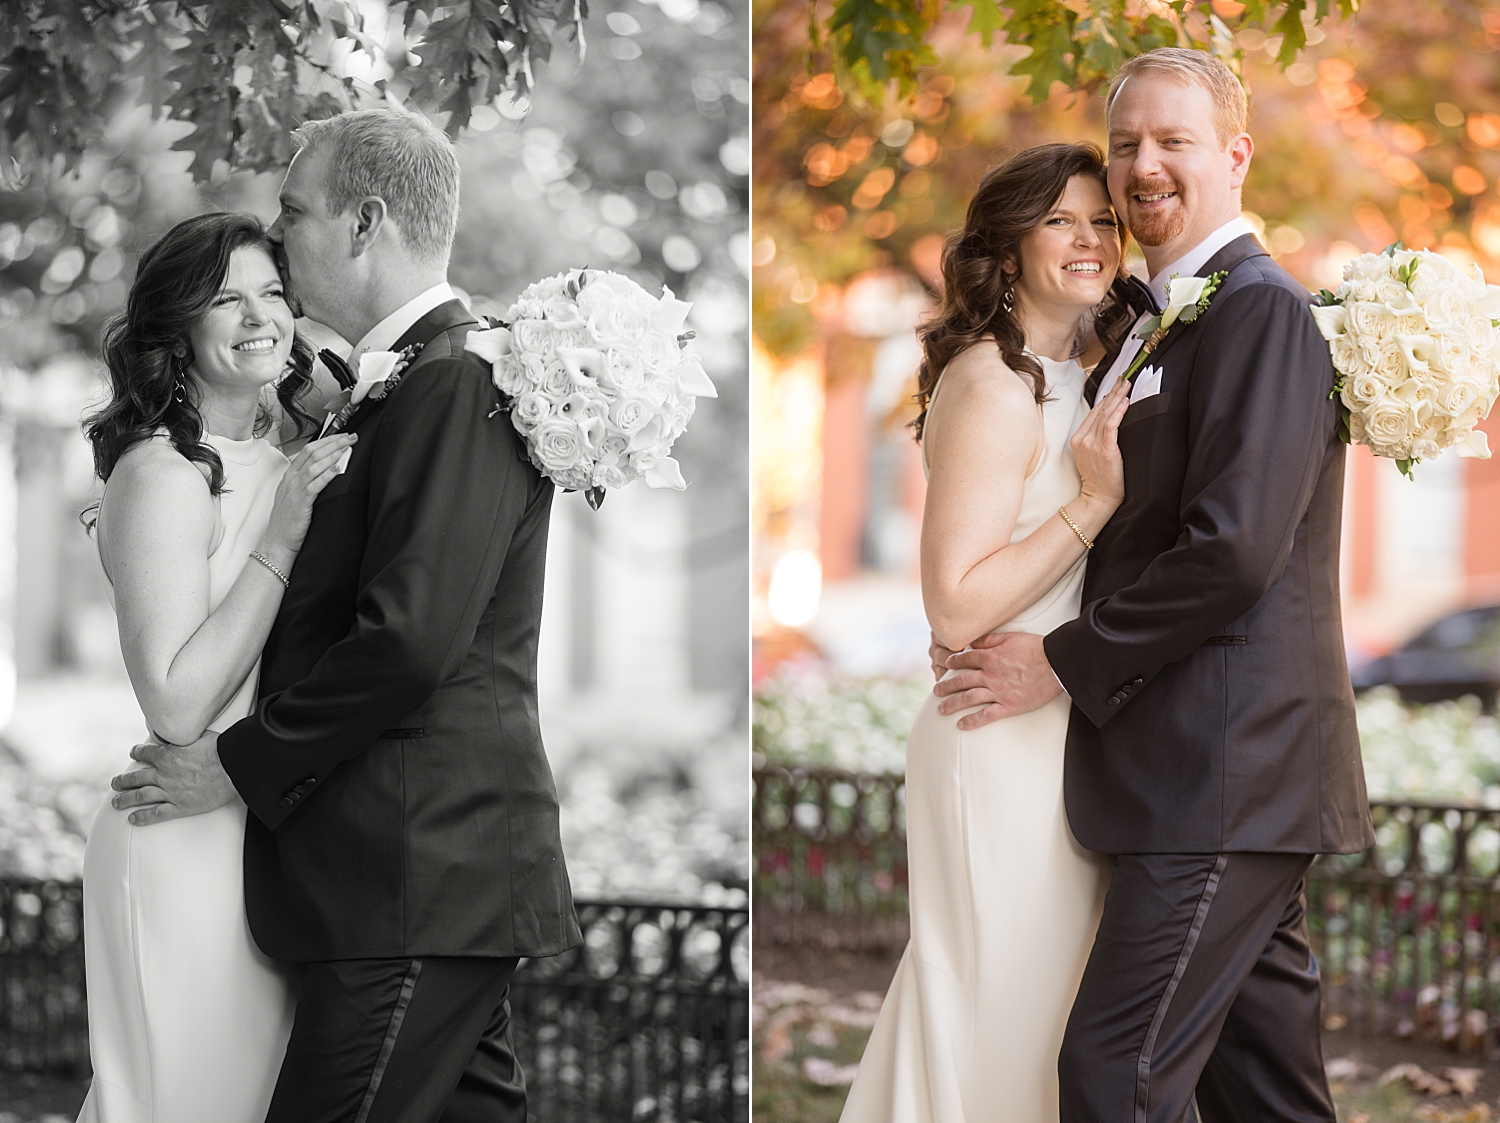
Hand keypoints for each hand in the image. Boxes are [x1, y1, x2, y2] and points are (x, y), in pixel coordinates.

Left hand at [110, 731, 236, 825]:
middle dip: (123, 781)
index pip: (145, 753)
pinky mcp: (181, 806)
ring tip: (116, 802)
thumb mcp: (200, 734)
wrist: (235, 767)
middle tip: (115, 783)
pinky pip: (157, 813)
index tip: (133, 753)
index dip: (137, 752)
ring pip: (141, 796)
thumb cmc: (221, 749)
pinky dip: (143, 816)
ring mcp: (171, 792)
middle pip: (137, 778)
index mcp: (167, 755)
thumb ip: (186, 735)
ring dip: (126, 799)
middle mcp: (164, 774)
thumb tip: (182, 728)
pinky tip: (132, 819)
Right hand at [261, 433, 358, 556]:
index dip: (326, 441)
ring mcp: (295, 490)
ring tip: (348, 447)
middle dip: (334, 442)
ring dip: (333, 454)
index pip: (308, 450)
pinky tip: (337, 468)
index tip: (342, 436)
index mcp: (290, 476)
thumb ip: (307, 482)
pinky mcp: (301, 503)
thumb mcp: (294, 496)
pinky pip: (314, 485)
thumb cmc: (288, 522)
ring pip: (315, 465)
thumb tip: (327, 471)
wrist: (277, 542)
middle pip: (314, 453)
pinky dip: (326, 475)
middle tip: (351, 437)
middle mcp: (292, 480)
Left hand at [932, 631, 1063, 729]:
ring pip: (968, 698)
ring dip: (952, 704)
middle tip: (936, 690)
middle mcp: (990, 675)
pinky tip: (961, 725)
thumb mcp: (1010, 637)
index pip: (964, 659)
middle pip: (961, 680)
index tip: (945, 665)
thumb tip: (973, 641)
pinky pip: (986, 715)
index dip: (952, 662)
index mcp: (990, 656)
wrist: (1056, 664)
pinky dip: (972, 721)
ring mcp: (998, 692)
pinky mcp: (1009, 706)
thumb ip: (989, 640)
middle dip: (946, 686)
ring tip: (941, 709)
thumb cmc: (1037, 648)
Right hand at [1069, 378, 1128, 506]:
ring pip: (1106, 414)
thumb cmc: (1099, 479)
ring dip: (1118, 397)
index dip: (1106, 397)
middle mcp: (1083, 439)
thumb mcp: (1090, 455)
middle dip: (1114, 392)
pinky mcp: (1106, 450)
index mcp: (1078, 438)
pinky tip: (1126, 402)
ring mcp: (1093, 444)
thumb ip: (1095, 439)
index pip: (1094, 412)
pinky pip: (1111, 426)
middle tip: (1125, 378)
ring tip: (1127, 385)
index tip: (1116, 386)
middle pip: (1100, 409)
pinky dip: (1118, 412)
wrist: (1098, 498)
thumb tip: (1109, 423)